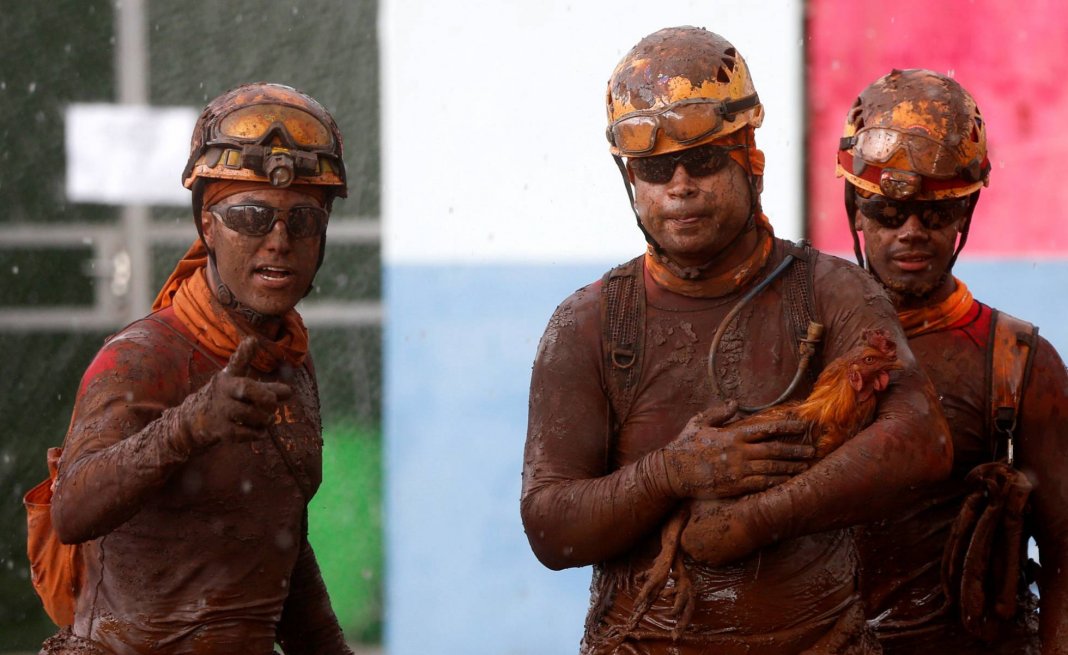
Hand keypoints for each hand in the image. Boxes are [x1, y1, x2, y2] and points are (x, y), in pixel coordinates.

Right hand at [177, 337, 292, 451]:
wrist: (193, 420)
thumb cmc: (226, 399)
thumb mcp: (241, 388)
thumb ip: (267, 388)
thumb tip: (290, 392)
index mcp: (229, 378)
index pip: (237, 363)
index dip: (245, 352)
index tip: (253, 340)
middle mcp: (223, 391)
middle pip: (247, 388)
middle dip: (267, 398)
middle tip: (272, 405)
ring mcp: (220, 410)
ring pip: (250, 413)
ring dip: (265, 419)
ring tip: (267, 419)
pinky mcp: (220, 430)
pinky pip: (244, 433)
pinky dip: (257, 433)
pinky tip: (259, 431)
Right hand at [661, 405, 810, 499]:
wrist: (673, 472)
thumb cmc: (684, 446)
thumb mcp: (699, 423)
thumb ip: (718, 412)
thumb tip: (734, 402)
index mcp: (732, 435)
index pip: (766, 428)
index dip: (786, 427)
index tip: (801, 425)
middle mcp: (739, 452)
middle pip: (775, 450)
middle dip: (795, 450)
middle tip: (812, 450)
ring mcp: (739, 470)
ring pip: (772, 468)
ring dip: (791, 467)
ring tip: (806, 466)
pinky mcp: (736, 486)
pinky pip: (762, 484)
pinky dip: (778, 482)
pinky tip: (789, 481)